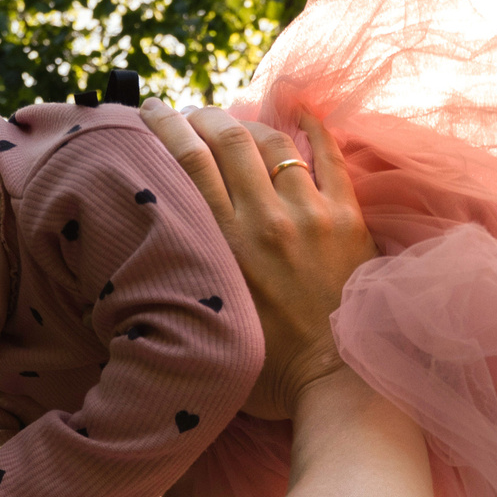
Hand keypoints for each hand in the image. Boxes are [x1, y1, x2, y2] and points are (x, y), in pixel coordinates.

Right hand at [140, 102, 376, 419]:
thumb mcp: (204, 321)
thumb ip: (185, 279)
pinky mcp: (347, 219)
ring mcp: (311, 214)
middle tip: (189, 115)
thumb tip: (155, 248)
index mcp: (225, 244)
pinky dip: (314, 127)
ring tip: (233, 122)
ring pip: (273, 142)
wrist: (335, 386)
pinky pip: (330, 156)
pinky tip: (300, 110)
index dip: (166, 128)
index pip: (188, 163)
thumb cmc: (268, 371)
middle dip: (202, 117)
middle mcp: (266, 219)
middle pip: (227, 140)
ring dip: (248, 124)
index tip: (149, 112)